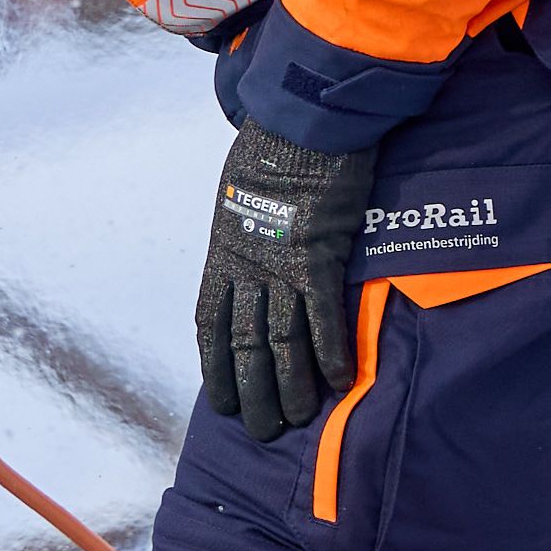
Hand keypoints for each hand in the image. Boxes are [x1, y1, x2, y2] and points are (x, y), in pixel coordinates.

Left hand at [193, 122, 376, 444]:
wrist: (299, 119)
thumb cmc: (272, 149)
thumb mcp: (239, 195)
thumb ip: (245, 232)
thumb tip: (253, 254)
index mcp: (222, 254)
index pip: (210, 325)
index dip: (214, 367)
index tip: (220, 402)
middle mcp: (245, 267)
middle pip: (243, 344)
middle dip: (250, 393)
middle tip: (261, 432)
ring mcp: (281, 263)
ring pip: (281, 340)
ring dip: (290, 386)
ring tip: (296, 421)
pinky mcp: (319, 255)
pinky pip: (323, 316)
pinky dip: (330, 352)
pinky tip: (339, 383)